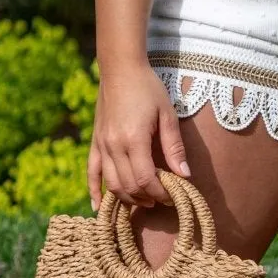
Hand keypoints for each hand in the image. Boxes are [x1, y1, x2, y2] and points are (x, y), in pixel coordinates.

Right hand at [87, 59, 190, 209]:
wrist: (120, 69)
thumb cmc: (148, 89)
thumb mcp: (167, 115)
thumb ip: (175, 147)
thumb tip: (185, 175)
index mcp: (133, 139)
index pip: (146, 179)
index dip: (161, 193)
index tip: (174, 197)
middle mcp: (113, 146)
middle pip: (129, 185)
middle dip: (148, 198)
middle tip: (164, 201)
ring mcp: (101, 145)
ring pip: (112, 184)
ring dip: (128, 198)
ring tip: (145, 202)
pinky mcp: (94, 143)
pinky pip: (91, 173)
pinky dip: (94, 191)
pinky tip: (99, 208)